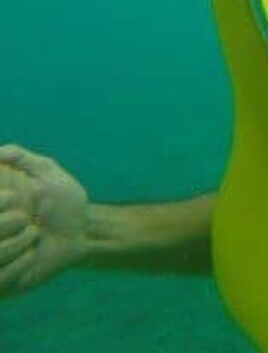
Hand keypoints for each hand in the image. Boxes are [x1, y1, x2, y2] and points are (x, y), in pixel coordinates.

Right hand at [0, 145, 87, 297]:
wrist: (83, 230)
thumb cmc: (62, 198)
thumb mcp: (45, 170)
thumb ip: (20, 157)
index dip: (0, 201)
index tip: (13, 198)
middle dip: (8, 222)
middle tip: (27, 219)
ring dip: (18, 242)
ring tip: (34, 236)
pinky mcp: (0, 284)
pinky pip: (0, 278)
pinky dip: (21, 263)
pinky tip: (33, 256)